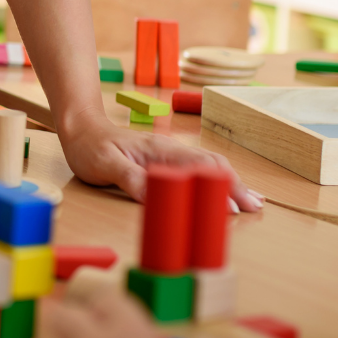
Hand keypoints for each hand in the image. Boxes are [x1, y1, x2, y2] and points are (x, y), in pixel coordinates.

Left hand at [58, 111, 263, 211]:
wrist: (81, 128)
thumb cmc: (90, 146)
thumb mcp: (105, 165)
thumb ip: (131, 179)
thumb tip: (158, 196)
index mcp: (159, 150)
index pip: (198, 167)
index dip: (219, 186)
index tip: (235, 208)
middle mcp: (169, 150)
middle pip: (211, 166)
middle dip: (236, 186)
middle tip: (257, 208)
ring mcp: (169, 155)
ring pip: (208, 166)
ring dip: (231, 182)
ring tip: (253, 202)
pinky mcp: (165, 161)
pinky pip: (197, 169)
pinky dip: (217, 180)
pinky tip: (225, 190)